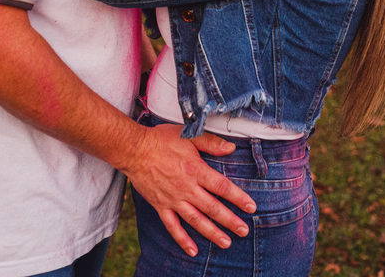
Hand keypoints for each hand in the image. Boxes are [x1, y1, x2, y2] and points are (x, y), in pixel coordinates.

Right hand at [119, 123, 256, 256]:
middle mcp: (186, 188)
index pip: (222, 187)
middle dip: (230, 221)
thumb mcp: (188, 135)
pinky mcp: (160, 206)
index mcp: (195, 170)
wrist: (133, 150)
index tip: (251, 207)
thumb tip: (231, 148)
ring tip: (226, 243)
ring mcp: (173, 199)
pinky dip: (182, 239)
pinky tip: (193, 250)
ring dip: (212, 233)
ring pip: (196, 220)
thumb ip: (211, 143)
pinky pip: (173, 226)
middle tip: (243, 231)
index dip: (238, 198)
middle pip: (212, 208)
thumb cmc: (160, 140)